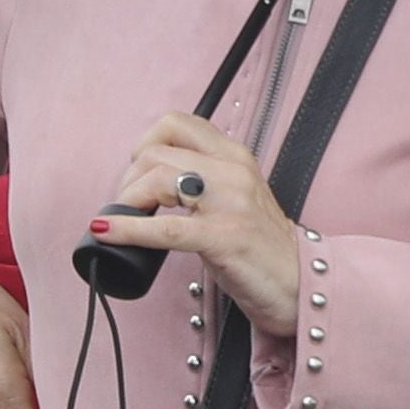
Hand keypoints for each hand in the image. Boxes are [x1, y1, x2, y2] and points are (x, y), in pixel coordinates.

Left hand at [86, 111, 309, 336]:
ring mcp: (231, 204)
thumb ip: (205, 180)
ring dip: (126, 202)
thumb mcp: (237, 198)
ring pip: (157, 181)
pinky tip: (108, 232)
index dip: (145, 145)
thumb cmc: (262, 248)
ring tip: (120, 223)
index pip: (176, 124)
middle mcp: (234, 172)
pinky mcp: (224, 238)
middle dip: (128, 180)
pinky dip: (127, 229)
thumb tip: (151, 181)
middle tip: (127, 207)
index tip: (137, 173)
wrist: (301, 284)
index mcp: (236, 157)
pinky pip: (163, 228)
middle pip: (157, 153)